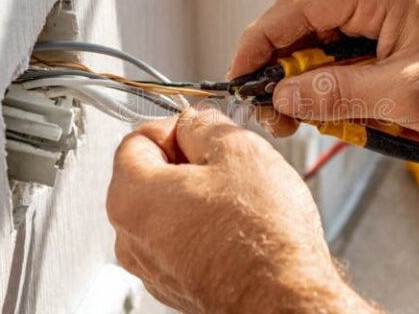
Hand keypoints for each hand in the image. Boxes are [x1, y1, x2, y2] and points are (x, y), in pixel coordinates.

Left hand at [107, 107, 376, 312]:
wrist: (286, 297)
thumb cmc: (264, 236)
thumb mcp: (237, 150)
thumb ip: (204, 124)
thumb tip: (195, 121)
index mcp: (132, 197)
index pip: (136, 138)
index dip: (175, 127)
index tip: (202, 130)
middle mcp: (131, 237)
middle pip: (148, 175)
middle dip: (187, 162)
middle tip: (228, 164)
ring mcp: (153, 266)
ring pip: (167, 209)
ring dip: (197, 195)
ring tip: (239, 199)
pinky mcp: (176, 284)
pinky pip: (181, 240)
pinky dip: (203, 227)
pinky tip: (238, 227)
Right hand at [229, 0, 418, 140]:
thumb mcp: (408, 94)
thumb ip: (338, 94)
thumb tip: (284, 97)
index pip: (293, 8)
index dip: (257, 45)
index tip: (240, 81)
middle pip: (303, 27)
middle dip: (284, 73)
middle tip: (278, 117)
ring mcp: (385, 14)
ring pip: (324, 46)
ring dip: (314, 86)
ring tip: (320, 122)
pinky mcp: (395, 35)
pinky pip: (350, 58)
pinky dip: (340, 88)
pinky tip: (349, 114)